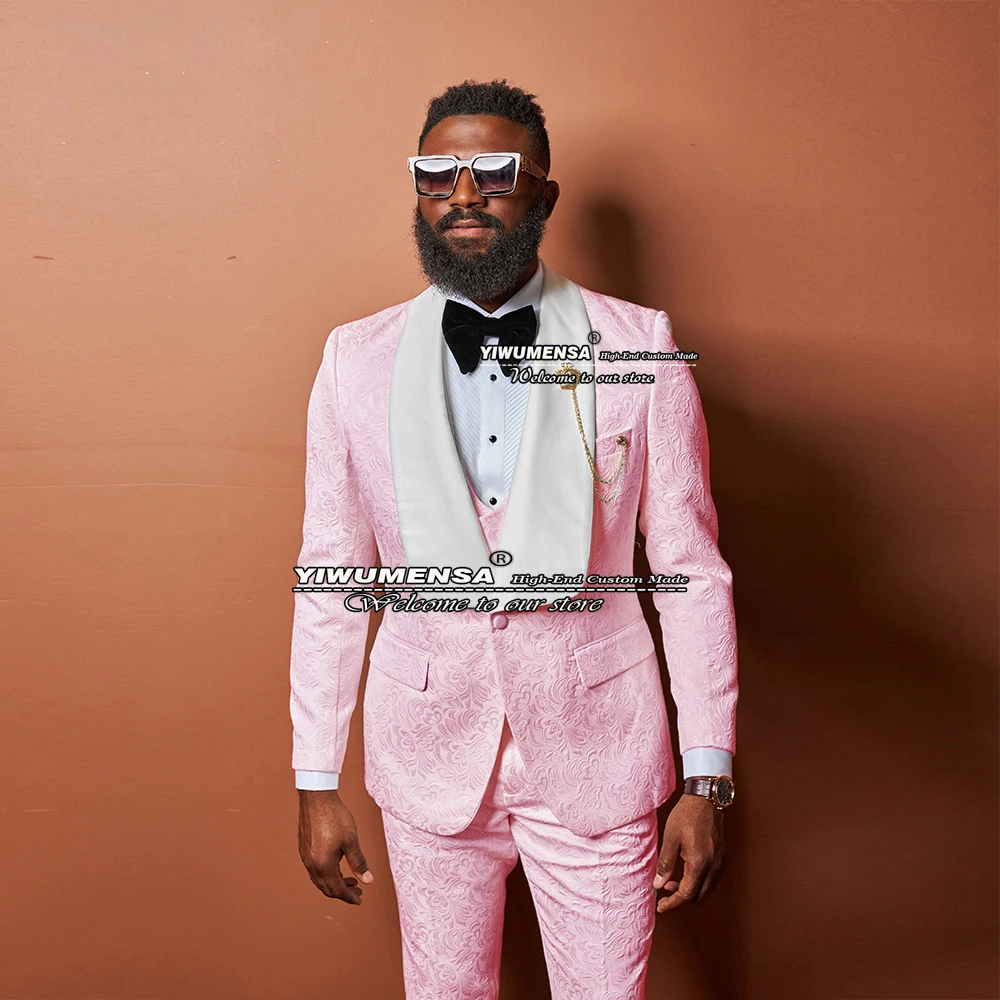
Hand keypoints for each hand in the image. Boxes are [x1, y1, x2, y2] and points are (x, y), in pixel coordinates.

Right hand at [297, 789, 373, 904]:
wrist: (316, 798)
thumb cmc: (334, 816)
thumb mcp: (351, 840)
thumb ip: (359, 863)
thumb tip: (368, 880)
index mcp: (323, 865)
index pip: (337, 889)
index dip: (349, 896)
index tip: (360, 899)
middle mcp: (311, 864)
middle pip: (327, 888)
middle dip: (343, 892)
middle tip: (358, 891)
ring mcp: (305, 857)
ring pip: (319, 880)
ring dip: (335, 883)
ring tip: (351, 880)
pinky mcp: (304, 849)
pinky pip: (314, 870)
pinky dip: (327, 874)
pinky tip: (337, 867)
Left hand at [653, 793, 726, 912]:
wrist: (707, 798)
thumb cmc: (687, 815)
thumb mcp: (670, 838)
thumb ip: (665, 863)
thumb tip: (659, 884)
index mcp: (699, 863)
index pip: (686, 894)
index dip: (672, 903)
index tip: (661, 906)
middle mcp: (714, 867)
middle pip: (698, 896)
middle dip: (681, 898)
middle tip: (665, 891)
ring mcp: (721, 862)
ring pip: (706, 889)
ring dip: (691, 891)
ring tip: (673, 881)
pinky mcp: (723, 857)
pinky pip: (712, 879)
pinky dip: (699, 882)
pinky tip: (687, 872)